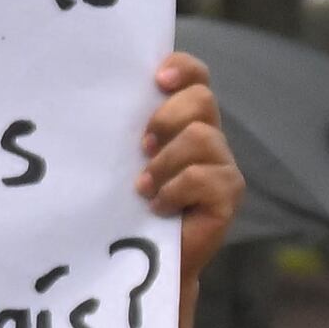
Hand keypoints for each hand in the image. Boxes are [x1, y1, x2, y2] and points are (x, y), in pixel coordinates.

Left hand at [137, 53, 239, 278]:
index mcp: (185, 120)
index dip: (182, 69)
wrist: (141, 258)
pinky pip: (204, 177)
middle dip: (166, 117)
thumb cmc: (125, 204)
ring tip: (143, 187)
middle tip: (142, 146)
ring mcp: (223, 165)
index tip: (157, 79)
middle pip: (201, 100)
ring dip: (164, 163)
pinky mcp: (229, 194)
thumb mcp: (120, 160)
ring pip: (200, 137)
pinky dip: (174, 191)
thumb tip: (99, 98)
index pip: (196, 77)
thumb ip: (124, 128)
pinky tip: (158, 206)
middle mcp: (208, 137)